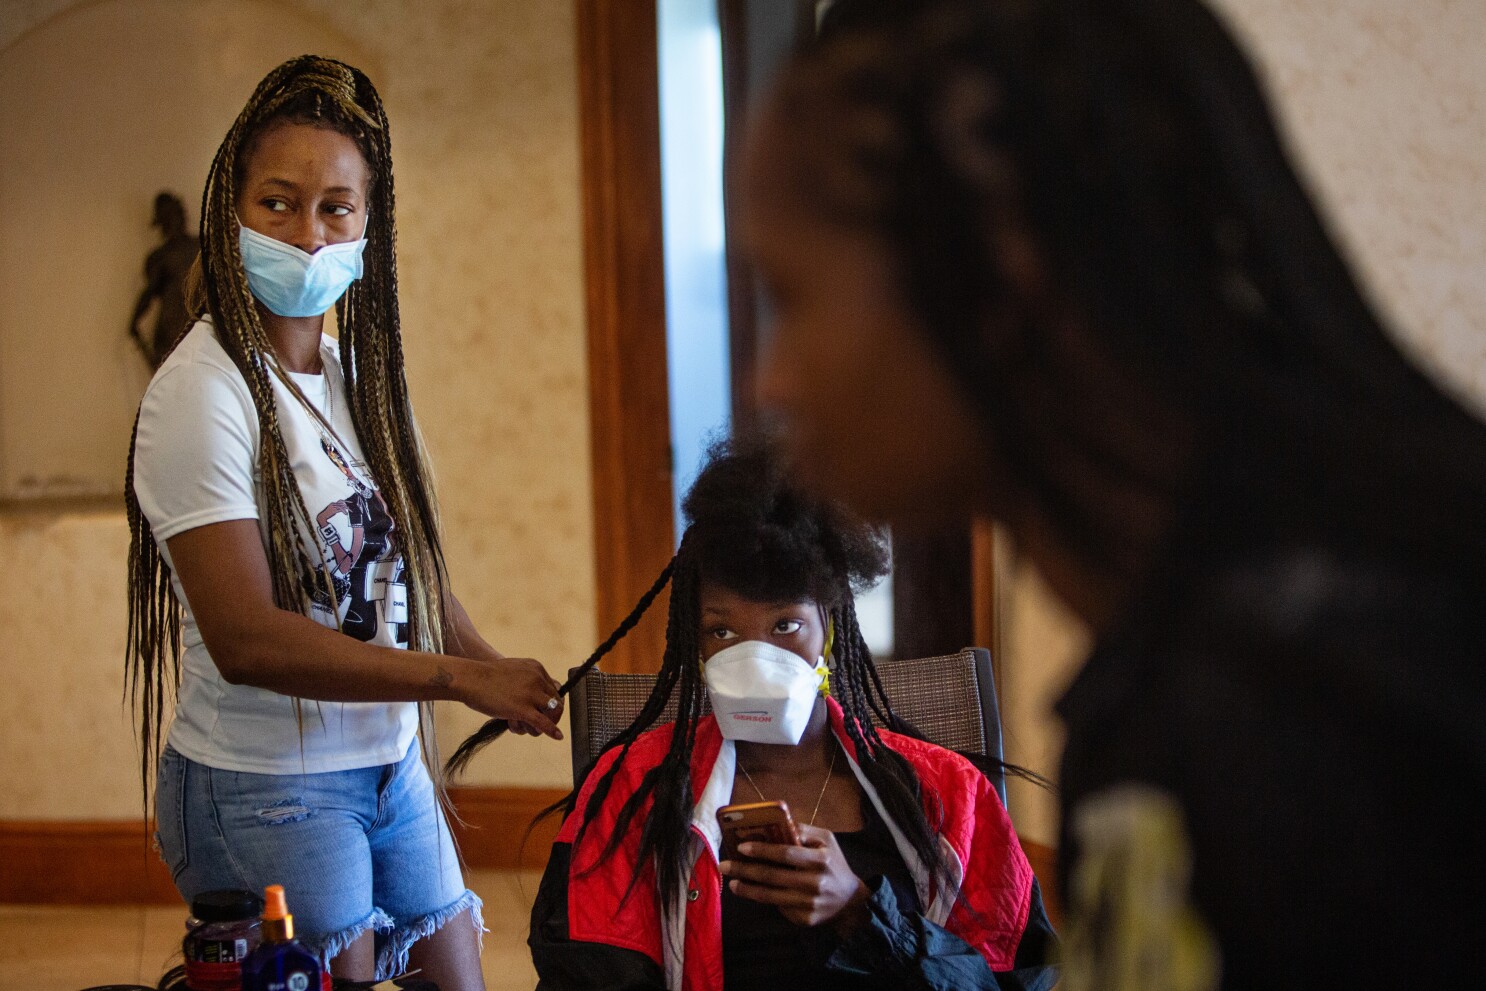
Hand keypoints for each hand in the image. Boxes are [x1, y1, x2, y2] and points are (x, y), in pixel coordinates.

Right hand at [457, 655, 563, 739]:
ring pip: (550, 714)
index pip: (554, 689)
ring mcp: (531, 694)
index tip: (538, 710)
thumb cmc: (485, 677)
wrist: (471, 679)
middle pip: (555, 702)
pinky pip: (544, 723)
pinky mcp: (523, 708)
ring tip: (520, 726)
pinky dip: (552, 731)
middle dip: (545, 715)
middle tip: (526, 721)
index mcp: (536, 668)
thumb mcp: (513, 671)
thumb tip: (532, 696)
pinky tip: (557, 737)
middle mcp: (538, 679)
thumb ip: (525, 680)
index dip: (547, 703)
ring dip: (540, 724)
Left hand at [719, 823, 869, 928]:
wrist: (850, 900)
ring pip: (770, 896)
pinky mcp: (804, 919)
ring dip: (747, 889)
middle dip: (744, 870)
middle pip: (772, 876)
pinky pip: (779, 907)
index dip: (762, 850)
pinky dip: (764, 900)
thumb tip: (776, 822)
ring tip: (732, 883)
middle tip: (724, 865)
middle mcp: (814, 883)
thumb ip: (803, 830)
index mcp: (820, 860)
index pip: (785, 854)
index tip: (741, 847)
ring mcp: (809, 904)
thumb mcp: (827, 840)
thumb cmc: (834, 864)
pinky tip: (754, 892)